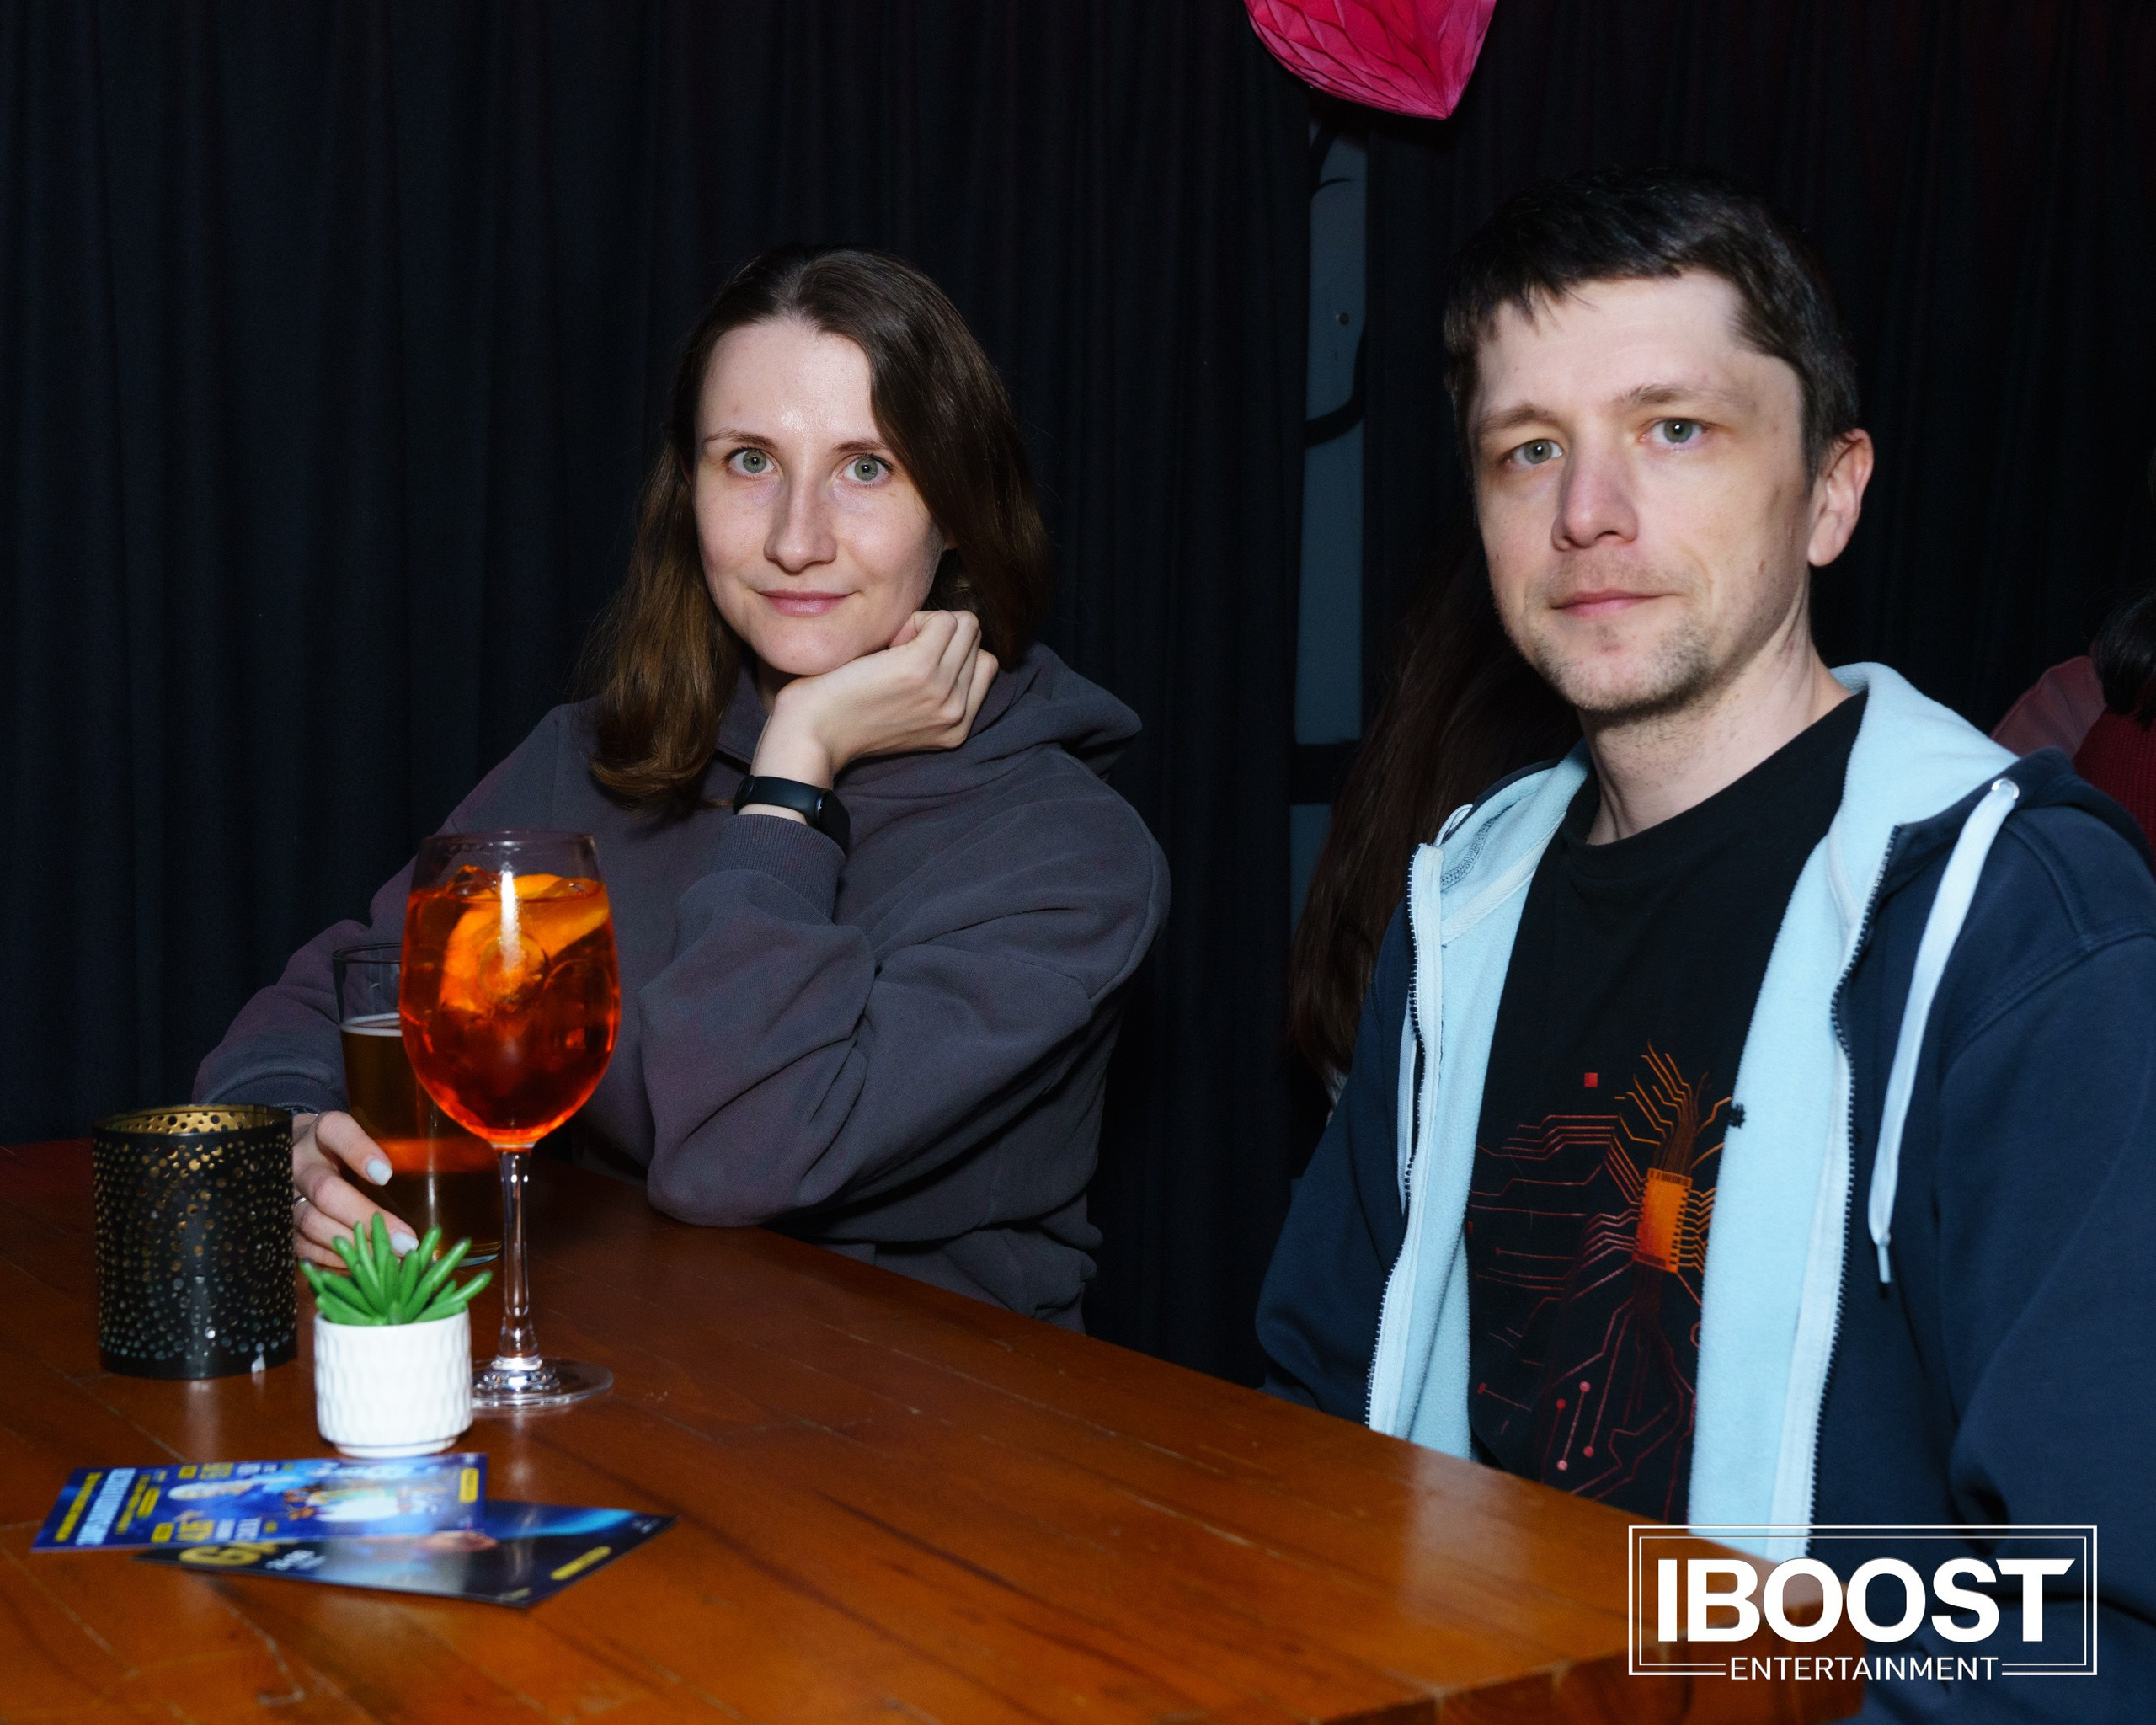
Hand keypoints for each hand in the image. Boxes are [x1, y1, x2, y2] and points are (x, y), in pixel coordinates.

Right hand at [291, 1111, 416, 1268]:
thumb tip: (440, 1174)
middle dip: (366, 1217)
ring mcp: (283, 1194)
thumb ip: (391, 1148)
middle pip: (326, 1190)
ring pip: (311, 1222)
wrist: (293, 1153)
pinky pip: (301, 1245)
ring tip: (389, 1259)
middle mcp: (297, 1161)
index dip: (359, 1152)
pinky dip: (333, 1259)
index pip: (337, 1131)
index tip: (385, 1174)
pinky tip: (363, 1268)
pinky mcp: (278, 1223)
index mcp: (322, 1131)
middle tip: (405, 1240)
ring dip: (353, 1245)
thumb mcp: (362, 1136)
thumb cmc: (344, 1148)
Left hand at [746, 610, 997, 795]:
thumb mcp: (905, 711)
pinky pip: (944, 619)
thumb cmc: (844, 715)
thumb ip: (934, 686)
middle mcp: (958, 713)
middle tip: (896, 656)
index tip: (909, 666)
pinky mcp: (921, 669)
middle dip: (939, 635)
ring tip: (891, 651)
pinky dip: (914, 619)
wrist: (810, 736)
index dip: (948, 651)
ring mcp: (943, 691)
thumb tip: (948, 632)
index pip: (984, 663)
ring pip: (964, 625)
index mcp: (958, 726)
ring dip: (927, 625)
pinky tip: (884, 645)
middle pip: (975, 640)